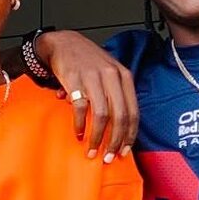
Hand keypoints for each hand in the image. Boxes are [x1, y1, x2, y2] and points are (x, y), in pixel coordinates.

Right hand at [35, 30, 138, 162]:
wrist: (64, 43)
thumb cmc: (89, 61)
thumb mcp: (110, 73)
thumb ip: (118, 95)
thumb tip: (121, 128)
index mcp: (124, 76)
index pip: (133, 112)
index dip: (130, 135)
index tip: (125, 151)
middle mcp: (111, 76)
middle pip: (120, 116)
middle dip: (115, 141)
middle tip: (109, 156)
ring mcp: (93, 77)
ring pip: (102, 115)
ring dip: (97, 137)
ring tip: (92, 150)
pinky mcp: (75, 80)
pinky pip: (81, 108)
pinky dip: (80, 124)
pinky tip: (79, 133)